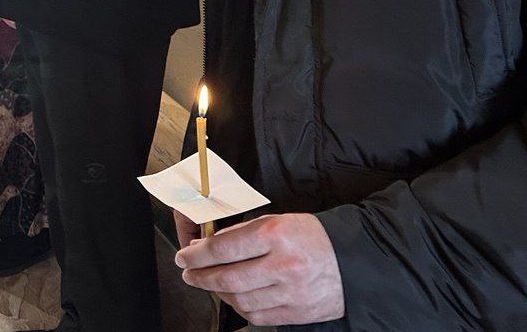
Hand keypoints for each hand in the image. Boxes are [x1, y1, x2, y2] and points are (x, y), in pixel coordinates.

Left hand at [176, 214, 344, 326]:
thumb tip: (206, 246)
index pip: (224, 248)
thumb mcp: (276, 221)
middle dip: (201, 276)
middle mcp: (284, 266)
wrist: (353, 261)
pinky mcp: (298, 313)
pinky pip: (258, 316)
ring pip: (240, 300)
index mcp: (276, 235)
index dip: (197, 254)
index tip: (185, 256)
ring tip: (210, 283)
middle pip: (228, 278)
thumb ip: (241, 234)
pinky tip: (234, 297)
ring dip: (218, 292)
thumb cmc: (312, 237)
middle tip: (189, 273)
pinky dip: (240, 307)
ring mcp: (292, 293)